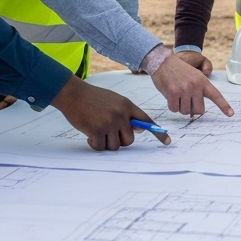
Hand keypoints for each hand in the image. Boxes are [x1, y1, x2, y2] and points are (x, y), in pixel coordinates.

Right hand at [51, 76, 170, 149]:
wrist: (72, 93)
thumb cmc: (91, 98)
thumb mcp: (114, 101)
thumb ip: (126, 114)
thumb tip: (139, 129)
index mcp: (127, 105)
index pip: (146, 120)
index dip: (157, 132)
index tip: (167, 142)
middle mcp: (121, 114)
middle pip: (130, 140)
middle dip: (119, 141)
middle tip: (108, 134)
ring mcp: (109, 122)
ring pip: (115, 146)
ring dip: (105, 143)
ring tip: (96, 131)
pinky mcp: (97, 130)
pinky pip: (101, 147)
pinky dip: (94, 145)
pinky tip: (89, 135)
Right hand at [150, 54, 233, 117]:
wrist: (162, 61)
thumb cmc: (178, 70)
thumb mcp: (194, 76)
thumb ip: (198, 90)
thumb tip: (197, 110)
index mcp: (203, 81)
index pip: (216, 95)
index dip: (224, 106)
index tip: (231, 114)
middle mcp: (195, 86)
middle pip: (199, 110)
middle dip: (192, 109)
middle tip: (186, 100)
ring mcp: (184, 90)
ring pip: (185, 111)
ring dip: (180, 107)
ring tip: (176, 94)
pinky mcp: (173, 94)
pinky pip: (174, 109)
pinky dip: (172, 106)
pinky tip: (170, 96)